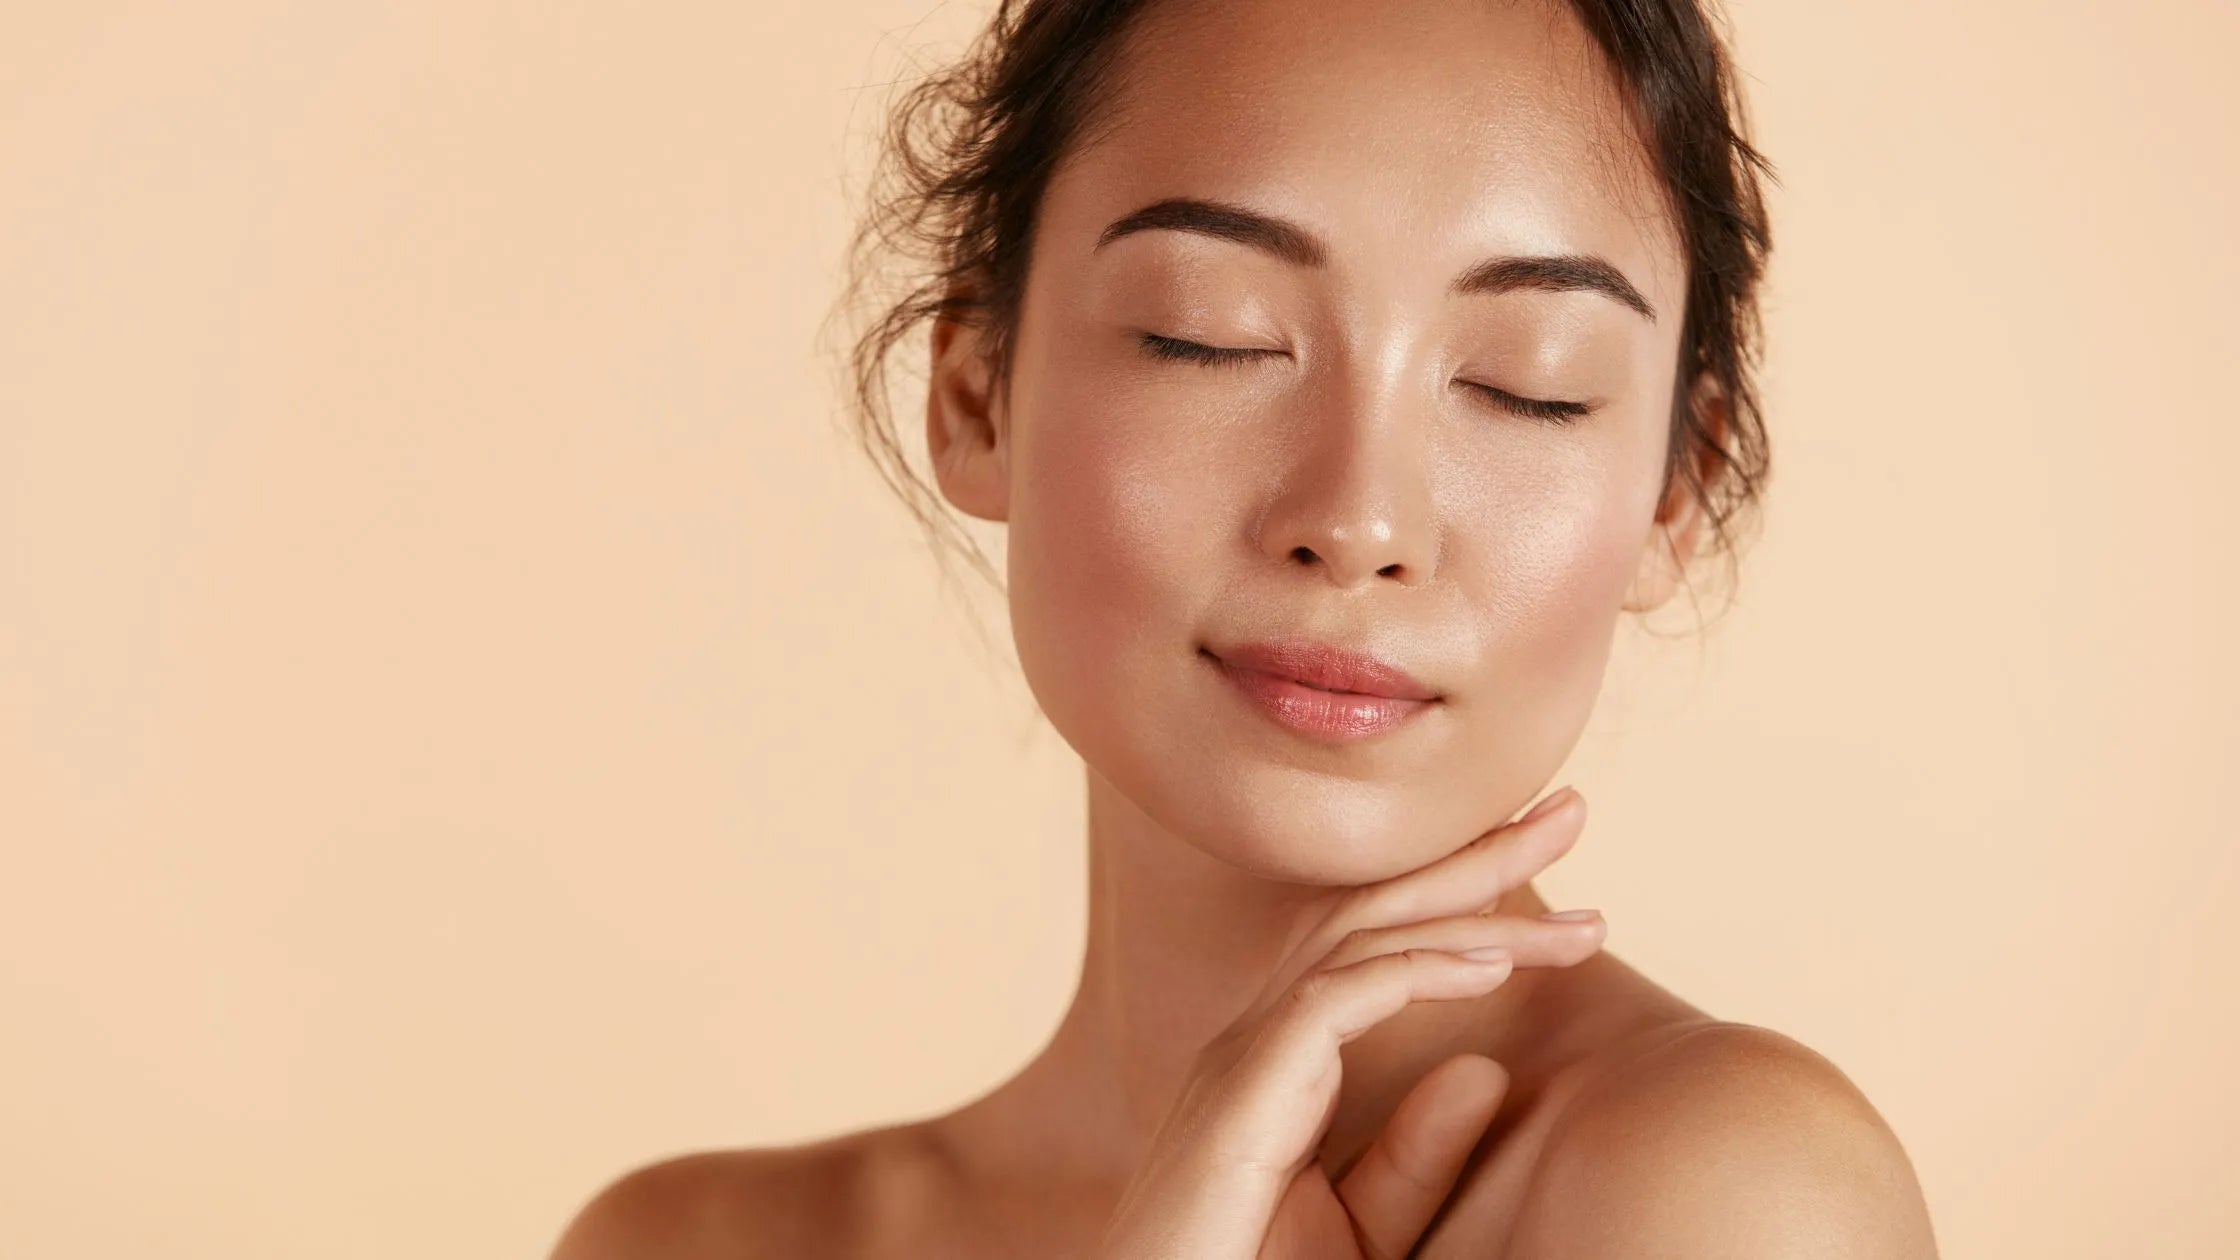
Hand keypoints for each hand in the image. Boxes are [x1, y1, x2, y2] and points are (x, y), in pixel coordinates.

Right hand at [1091, 787, 1604, 1258]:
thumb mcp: (1360, 1230)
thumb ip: (1416, 1156)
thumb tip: (1486, 1069)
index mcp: (1279, 1061)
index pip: (1375, 944)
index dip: (1463, 897)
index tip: (1560, 880)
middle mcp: (1255, 1039)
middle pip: (1373, 912)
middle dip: (1476, 857)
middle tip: (1570, 810)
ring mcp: (1240, 1060)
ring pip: (1364, 941)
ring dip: (1475, 908)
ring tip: (1576, 908)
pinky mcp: (1240, 1096)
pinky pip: (1335, 1003)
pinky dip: (1417, 972)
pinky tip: (1491, 964)